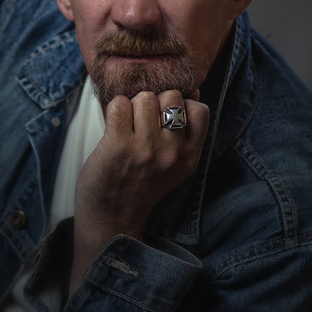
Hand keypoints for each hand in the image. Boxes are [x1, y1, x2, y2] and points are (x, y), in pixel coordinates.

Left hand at [70, 89, 208, 292]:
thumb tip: (192, 91)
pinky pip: (119, 103)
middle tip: (142, 123)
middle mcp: (172, 152)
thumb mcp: (175, 165)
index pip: (199, 109)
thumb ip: (186, 132)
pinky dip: (113, 110)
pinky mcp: (119, 145)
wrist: (112, 219)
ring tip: (127, 127)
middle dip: (155, 102)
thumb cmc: (140, 186)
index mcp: (190, 156)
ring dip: (132, 106)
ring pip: (145, 97)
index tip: (164, 120)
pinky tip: (113, 128)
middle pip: (171, 96)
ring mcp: (146, 148)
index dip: (180, 106)